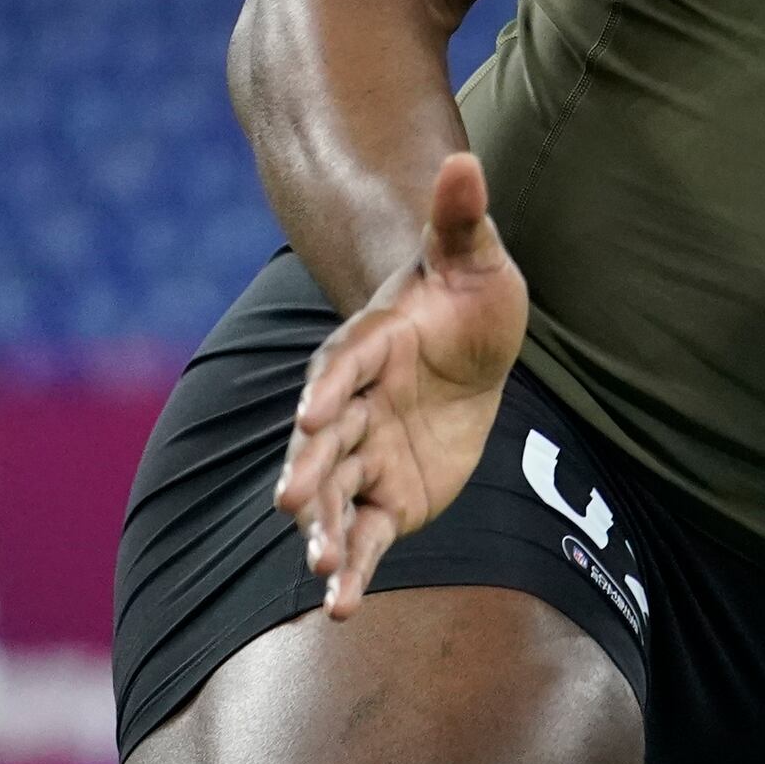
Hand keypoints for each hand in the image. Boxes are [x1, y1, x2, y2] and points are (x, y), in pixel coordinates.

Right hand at [271, 151, 526, 615]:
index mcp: (370, 343)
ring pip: (334, 495)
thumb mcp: (476, 256)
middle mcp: (354, 403)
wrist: (470, 347)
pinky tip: (341, 606)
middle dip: (308, 467)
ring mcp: (364, 452)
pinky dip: (351, 568)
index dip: (327, 387)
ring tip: (315, 570)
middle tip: (289, 500)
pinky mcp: (384, 497)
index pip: (343, 363)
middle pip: (325, 438)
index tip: (309, 412)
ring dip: (321, 529)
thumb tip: (462, 157)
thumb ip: (460, 216)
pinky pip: (362, 536)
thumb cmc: (467, 293)